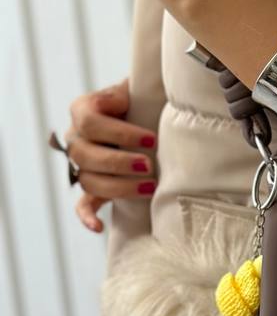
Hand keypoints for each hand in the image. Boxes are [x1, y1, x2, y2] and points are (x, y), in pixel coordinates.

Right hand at [66, 79, 157, 232]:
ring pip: (88, 180)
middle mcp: (77, 136)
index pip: (90, 123)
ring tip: (149, 188)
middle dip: (120, 162)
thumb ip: (139, 89)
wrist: (146, 115)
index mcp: (84, 109)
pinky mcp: (93, 185)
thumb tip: (159, 92)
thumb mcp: (140, 89)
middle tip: (149, 166)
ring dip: (118, 187)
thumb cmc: (145, 101)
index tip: (151, 139)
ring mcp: (82, 164)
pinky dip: (87, 217)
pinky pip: (82, 204)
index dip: (120, 133)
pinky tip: (99, 227)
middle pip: (85, 154)